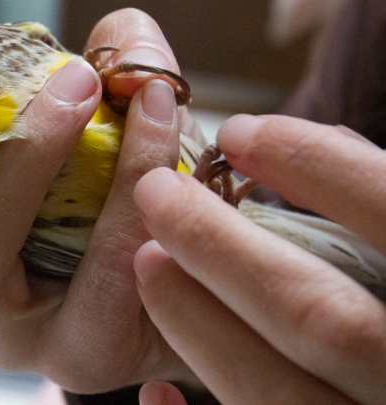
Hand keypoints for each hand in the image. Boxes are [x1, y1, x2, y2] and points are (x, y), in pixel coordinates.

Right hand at [0, 0, 198, 390]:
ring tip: (83, 82)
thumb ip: (26, 49)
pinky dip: (126, 190)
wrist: (182, 270)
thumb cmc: (95, 188)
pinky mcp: (77, 354)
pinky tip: (160, 126)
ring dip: (24, 155)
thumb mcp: (54, 108)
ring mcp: (1, 327)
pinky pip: (92, 281)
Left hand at [134, 115, 385, 403]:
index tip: (239, 132)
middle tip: (157, 192)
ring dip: (198, 323)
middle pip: (320, 318)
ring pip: (276, 391)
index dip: (317, 167)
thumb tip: (328, 143)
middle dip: (221, 248)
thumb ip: (384, 205)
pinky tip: (156, 391)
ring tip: (148, 262)